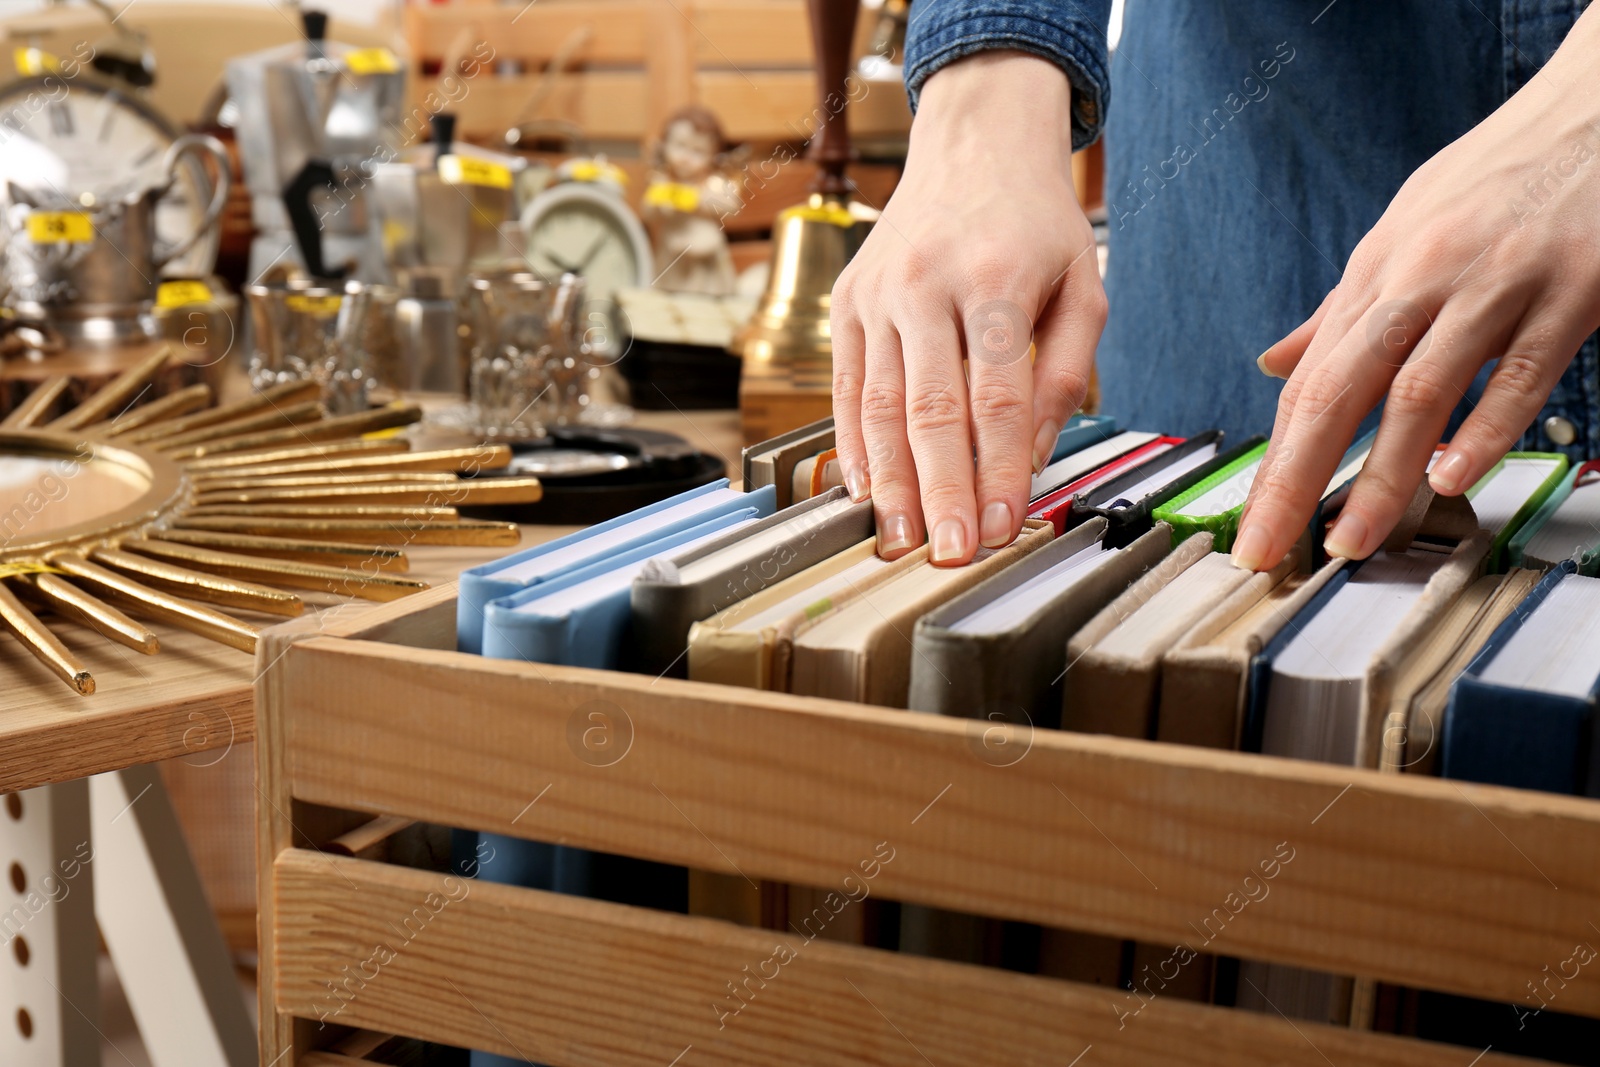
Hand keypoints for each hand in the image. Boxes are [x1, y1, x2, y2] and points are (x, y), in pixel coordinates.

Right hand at [830, 51, 1101, 564]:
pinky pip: (844, 387)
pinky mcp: (845, 303)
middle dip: (941, 491)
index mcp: (998, 278)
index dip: (1000, 470)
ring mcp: (877, 293)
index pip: (998, 396)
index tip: (1005, 526)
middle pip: (931, 409)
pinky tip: (865, 490)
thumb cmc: (1034, 222)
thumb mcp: (1082, 284)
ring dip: (890, 481)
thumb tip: (1033, 457)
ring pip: (879, 405)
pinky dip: (853, 445)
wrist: (973, 146)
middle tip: (951, 551)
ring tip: (901, 538)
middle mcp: (927, 284)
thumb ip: (1064, 372)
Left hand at [1237, 11, 1599, 569]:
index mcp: (1376, 273)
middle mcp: (1420, 278)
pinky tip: (1452, 476)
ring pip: (1420, 391)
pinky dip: (1483, 429)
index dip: (1276, 460)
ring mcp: (1493, 285)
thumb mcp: (1403, 232)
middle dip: (1296, 478)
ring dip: (1383, 474)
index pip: (1309, 384)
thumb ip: (1343, 309)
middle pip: (1340, 391)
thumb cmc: (1495, 179)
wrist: (1595, 109)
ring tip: (1355, 537)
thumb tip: (1276, 363)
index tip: (1255, 522)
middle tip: (1270, 545)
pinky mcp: (1569, 292)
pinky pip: (1519, 372)